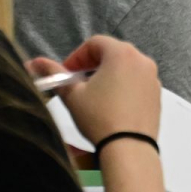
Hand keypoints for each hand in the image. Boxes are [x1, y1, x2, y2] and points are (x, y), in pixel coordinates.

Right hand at [27, 36, 161, 141]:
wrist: (129, 148)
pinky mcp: (157, 95)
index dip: (76, 57)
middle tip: (77, 82)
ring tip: (93, 95)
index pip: (94, 43)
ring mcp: (153, 78)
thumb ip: (54, 74)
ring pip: (126, 68)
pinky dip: (123, 87)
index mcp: (122, 53)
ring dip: (108, 76)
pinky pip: (137, 83)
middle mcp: (142, 60)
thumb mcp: (72, 95)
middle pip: (112, 53)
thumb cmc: (99, 117)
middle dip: (91, 65)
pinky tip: (111, 105)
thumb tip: (33, 62)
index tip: (65, 73)